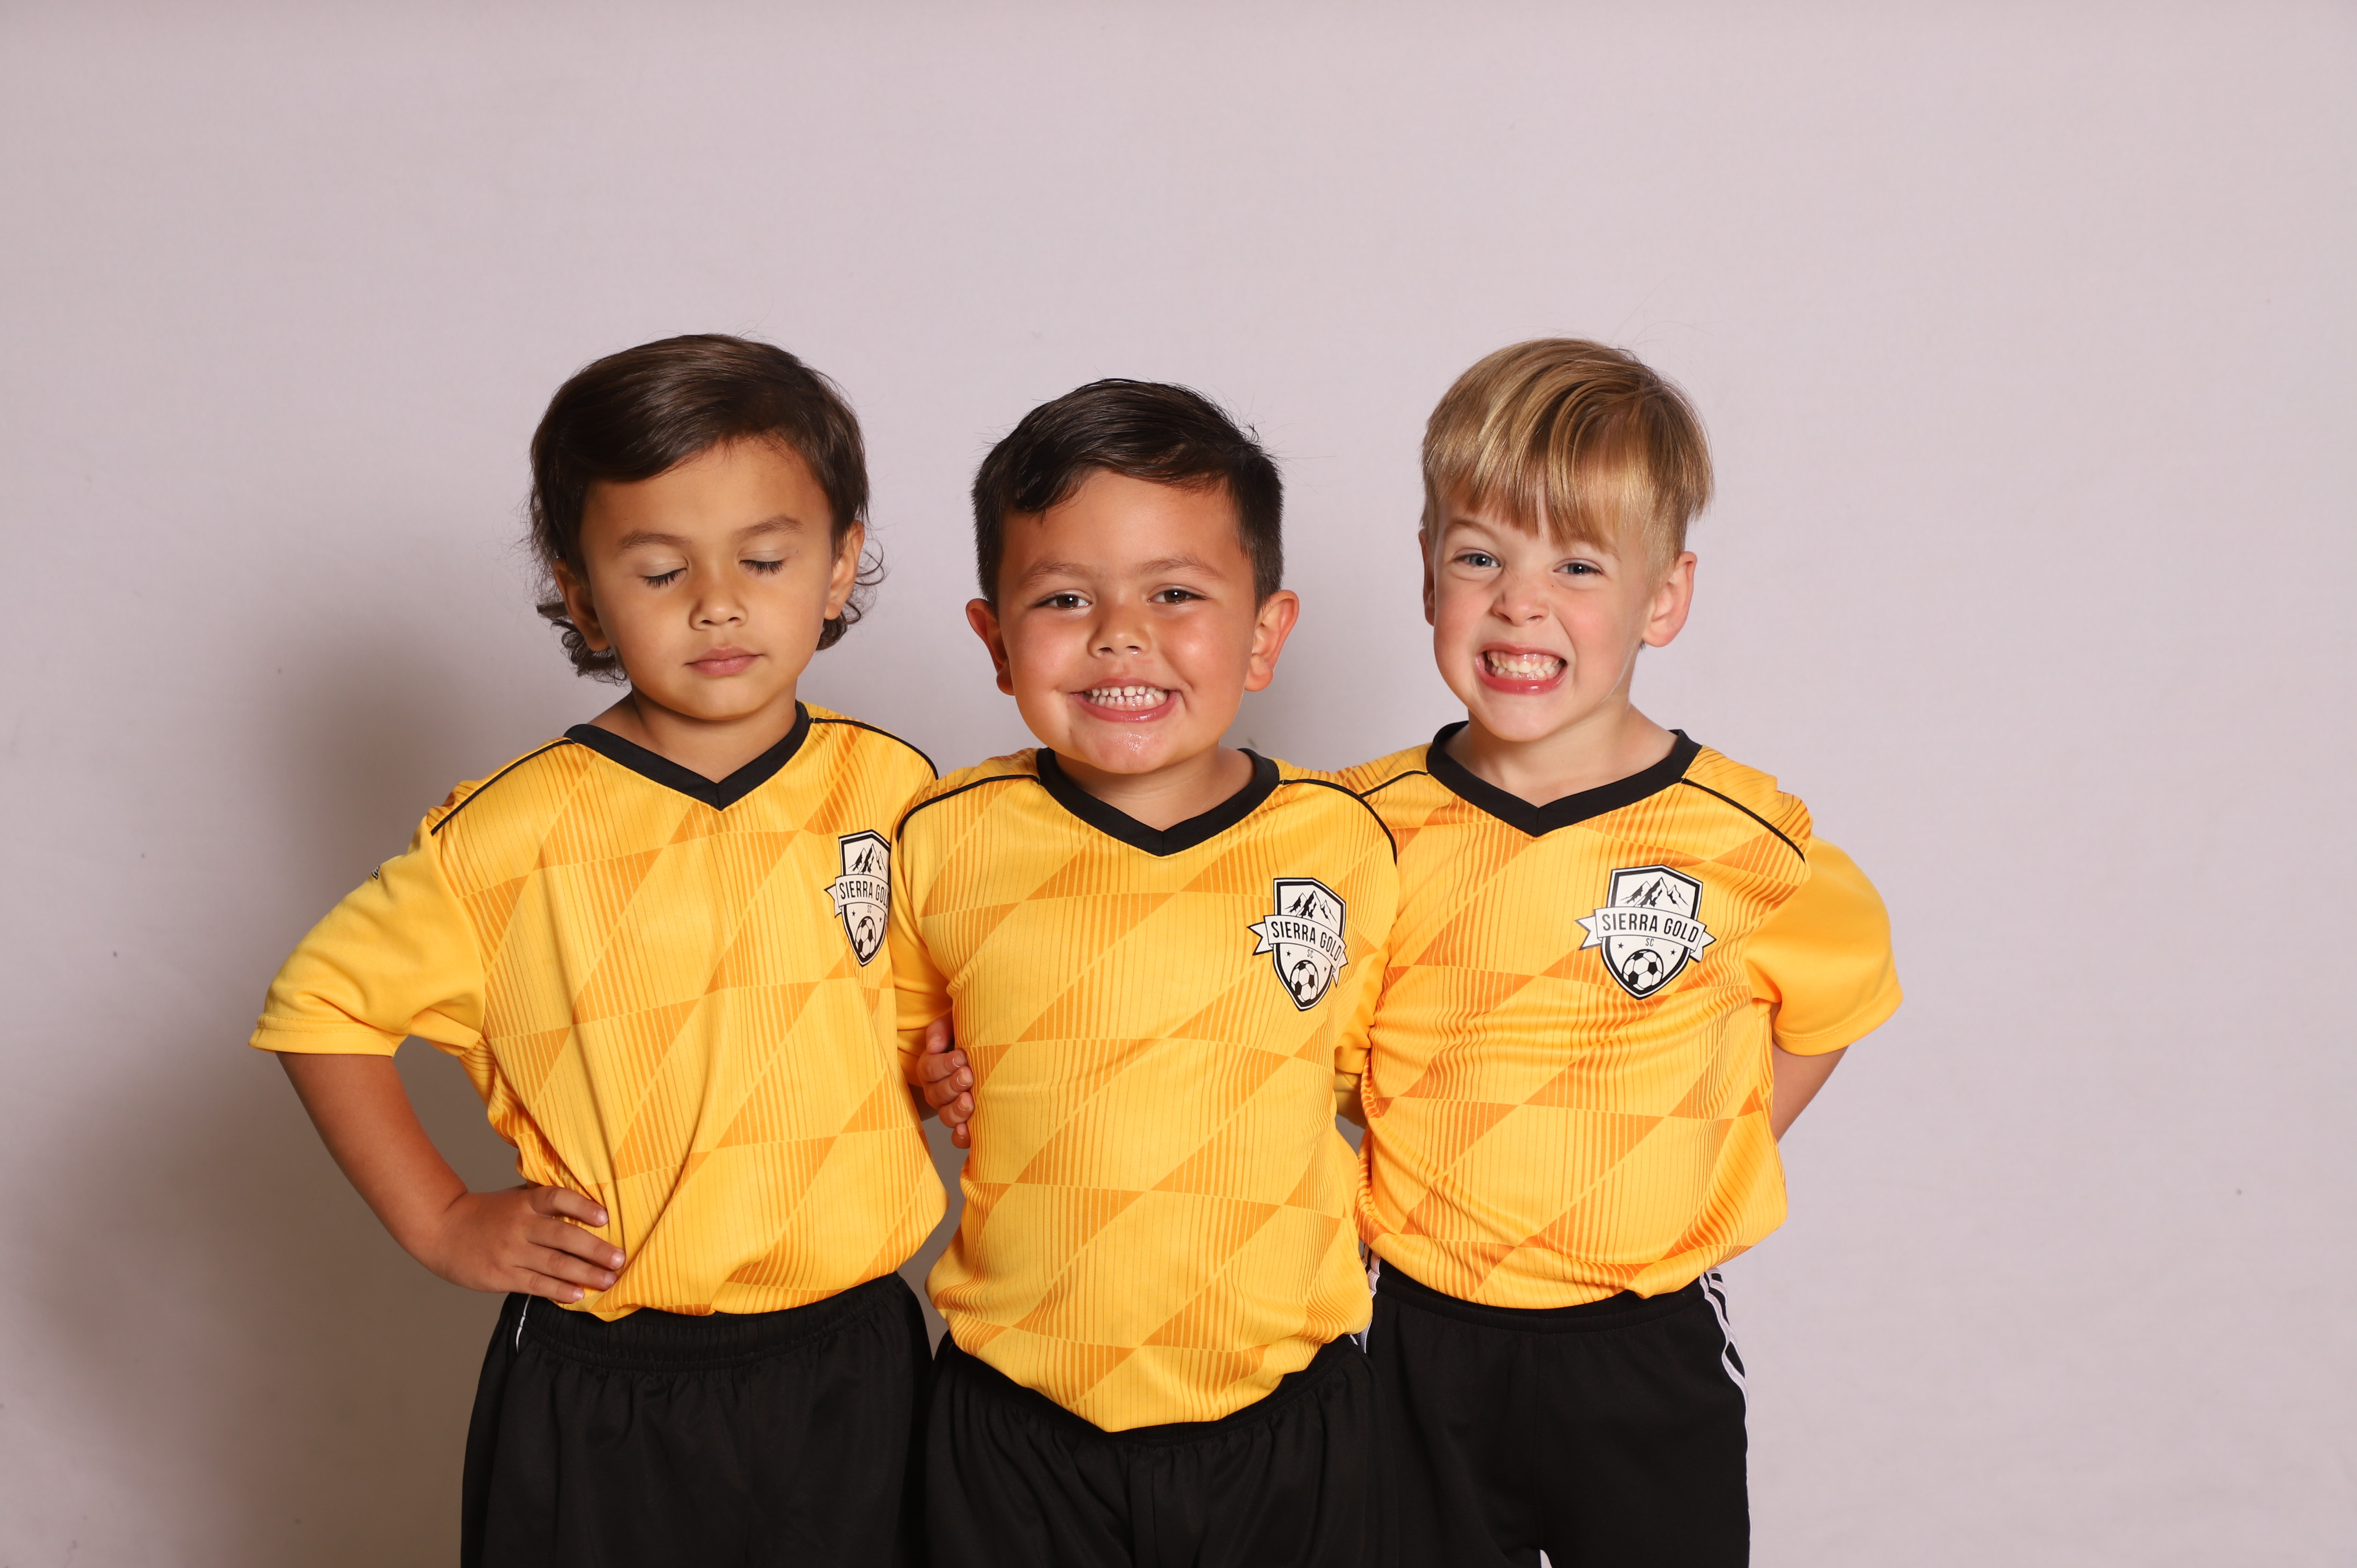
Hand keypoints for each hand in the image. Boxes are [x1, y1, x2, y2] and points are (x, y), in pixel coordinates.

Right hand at [415, 1184, 626, 1302]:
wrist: (442, 1230)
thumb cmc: (487, 1213)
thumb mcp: (514, 1198)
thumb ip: (543, 1202)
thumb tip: (588, 1205)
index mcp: (524, 1203)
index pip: (557, 1199)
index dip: (582, 1206)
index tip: (604, 1217)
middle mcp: (519, 1226)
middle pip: (563, 1236)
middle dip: (595, 1249)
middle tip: (620, 1258)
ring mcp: (510, 1252)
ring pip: (554, 1264)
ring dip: (585, 1273)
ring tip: (609, 1280)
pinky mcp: (501, 1276)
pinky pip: (536, 1285)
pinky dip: (559, 1290)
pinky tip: (578, 1294)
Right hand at [912, 1014, 973, 1148]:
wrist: (993, 1051)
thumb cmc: (971, 1037)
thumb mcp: (956, 1025)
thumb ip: (942, 1030)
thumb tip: (934, 1046)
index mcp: (932, 1068)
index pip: (929, 1069)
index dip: (943, 1065)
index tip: (962, 1056)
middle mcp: (938, 1091)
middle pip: (937, 1094)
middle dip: (952, 1085)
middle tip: (968, 1075)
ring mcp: (951, 1109)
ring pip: (946, 1116)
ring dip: (957, 1110)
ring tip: (970, 1101)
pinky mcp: (966, 1123)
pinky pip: (958, 1136)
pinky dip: (962, 1136)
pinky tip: (968, 1130)